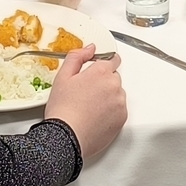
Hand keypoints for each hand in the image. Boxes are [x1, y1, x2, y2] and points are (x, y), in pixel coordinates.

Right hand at [45, 43, 127, 162]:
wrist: (66, 137)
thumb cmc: (63, 109)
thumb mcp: (63, 77)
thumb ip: (77, 57)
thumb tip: (90, 48)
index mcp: (101, 72)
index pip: (113, 59)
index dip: (104, 64)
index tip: (98, 70)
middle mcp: (114, 85)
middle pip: (114, 77)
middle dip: (103, 82)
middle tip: (86, 93)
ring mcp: (120, 102)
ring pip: (117, 94)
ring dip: (108, 97)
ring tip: (89, 107)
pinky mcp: (122, 118)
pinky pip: (119, 109)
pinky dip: (111, 112)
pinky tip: (95, 116)